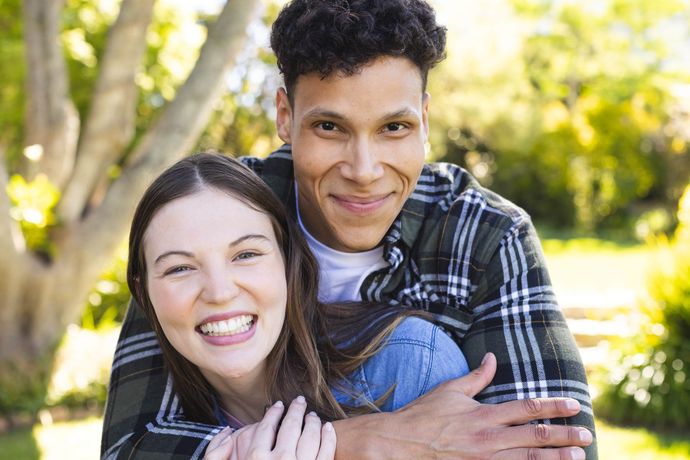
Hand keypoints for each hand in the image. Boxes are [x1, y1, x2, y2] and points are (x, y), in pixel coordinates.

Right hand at [204, 397, 336, 459]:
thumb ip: (215, 454)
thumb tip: (228, 431)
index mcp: (255, 459)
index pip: (267, 426)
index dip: (274, 413)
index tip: (278, 405)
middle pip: (291, 425)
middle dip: (297, 410)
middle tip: (300, 401)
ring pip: (311, 434)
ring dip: (313, 421)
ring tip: (313, 416)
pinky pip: (327, 451)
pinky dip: (329, 436)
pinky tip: (328, 429)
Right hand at [333, 353, 592, 459]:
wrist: (401, 443)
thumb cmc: (424, 414)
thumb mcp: (450, 389)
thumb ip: (476, 377)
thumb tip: (492, 357)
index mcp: (485, 415)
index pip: (528, 408)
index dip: (554, 406)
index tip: (573, 405)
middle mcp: (490, 439)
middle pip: (536, 437)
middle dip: (564, 436)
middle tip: (586, 434)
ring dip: (556, 459)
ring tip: (579, 456)